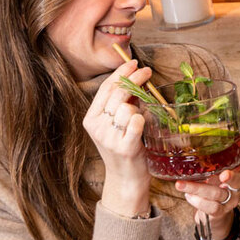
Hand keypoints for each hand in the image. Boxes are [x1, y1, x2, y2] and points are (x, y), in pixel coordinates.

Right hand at [82, 60, 150, 216]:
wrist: (126, 178)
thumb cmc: (125, 146)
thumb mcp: (117, 124)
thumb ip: (123, 103)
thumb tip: (137, 78)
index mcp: (91, 118)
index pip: (105, 88)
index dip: (121, 73)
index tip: (134, 62)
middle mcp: (96, 127)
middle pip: (117, 93)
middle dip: (134, 78)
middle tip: (148, 71)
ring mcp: (109, 138)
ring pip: (127, 107)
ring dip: (138, 106)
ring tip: (141, 116)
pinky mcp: (124, 147)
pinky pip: (136, 122)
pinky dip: (142, 119)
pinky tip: (143, 124)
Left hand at [174, 136, 239, 239]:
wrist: (212, 213)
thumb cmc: (210, 187)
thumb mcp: (211, 172)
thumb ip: (205, 161)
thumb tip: (182, 145)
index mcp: (236, 171)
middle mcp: (237, 185)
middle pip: (239, 180)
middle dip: (231, 177)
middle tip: (223, 175)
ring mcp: (231, 199)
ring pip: (218, 194)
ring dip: (197, 189)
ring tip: (180, 184)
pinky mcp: (221, 211)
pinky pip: (211, 207)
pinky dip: (197, 201)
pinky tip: (188, 196)